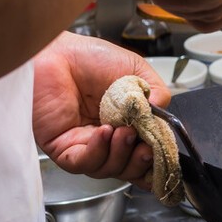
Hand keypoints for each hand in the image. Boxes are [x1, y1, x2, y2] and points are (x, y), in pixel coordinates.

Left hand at [32, 32, 171, 190]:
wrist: (58, 53)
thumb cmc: (91, 58)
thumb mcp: (137, 71)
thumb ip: (158, 94)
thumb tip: (163, 118)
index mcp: (125, 122)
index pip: (143, 151)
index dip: (155, 158)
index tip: (162, 151)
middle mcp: (105, 137)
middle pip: (127, 168)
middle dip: (140, 163)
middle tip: (147, 148)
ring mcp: (84, 144)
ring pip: (106, 169)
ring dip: (120, 155)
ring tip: (124, 132)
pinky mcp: (61, 147)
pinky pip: (82, 162)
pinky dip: (98, 152)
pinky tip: (104, 132)